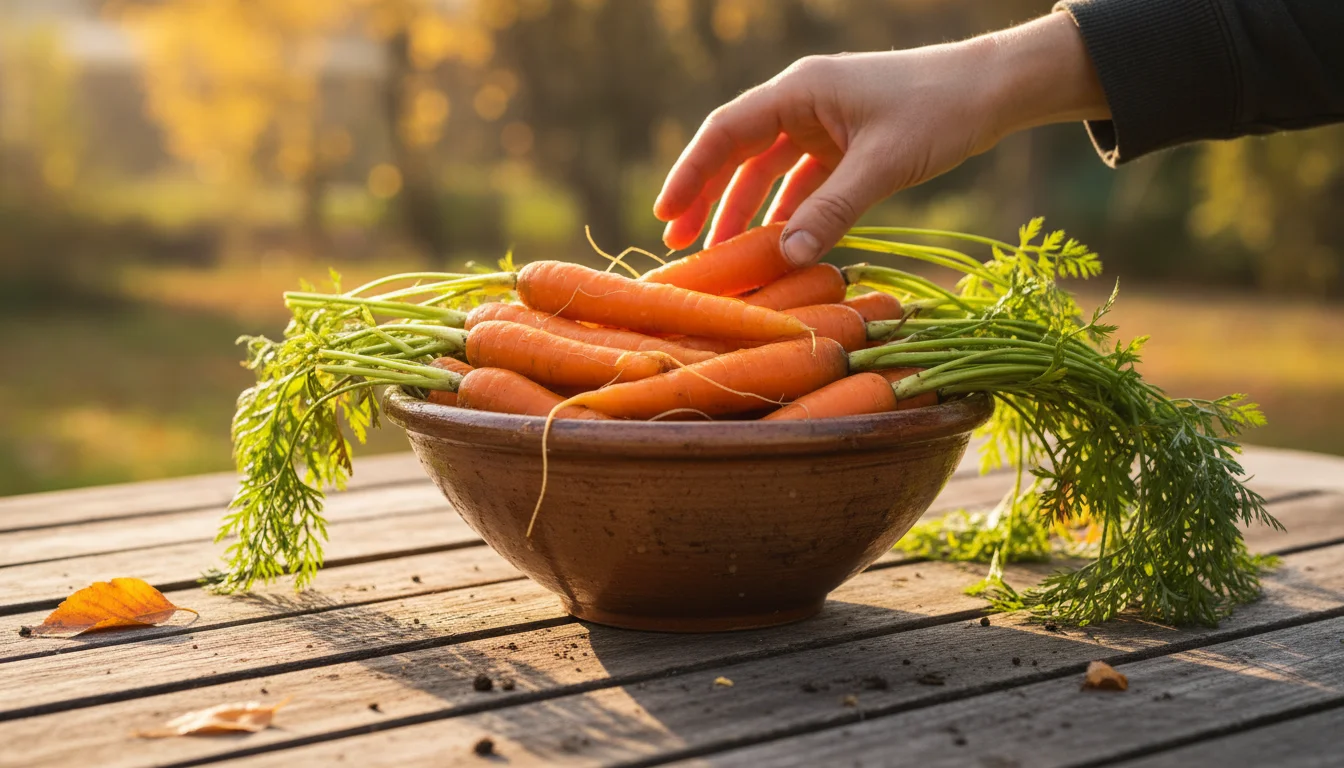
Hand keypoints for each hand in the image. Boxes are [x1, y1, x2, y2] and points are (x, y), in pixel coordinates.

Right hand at [653, 12, 1109, 264]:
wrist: (994, 90)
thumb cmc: (940, 111)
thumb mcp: (882, 165)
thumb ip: (831, 212)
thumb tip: (784, 258)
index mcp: (799, 90)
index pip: (726, 132)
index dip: (690, 174)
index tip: (665, 216)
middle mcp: (802, 102)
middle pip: (737, 153)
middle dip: (707, 198)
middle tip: (679, 245)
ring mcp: (823, 123)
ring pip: (767, 171)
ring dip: (744, 210)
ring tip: (719, 254)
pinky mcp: (845, 144)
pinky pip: (802, 182)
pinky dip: (787, 212)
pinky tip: (775, 245)